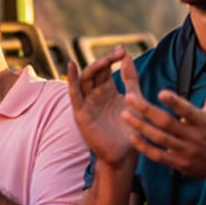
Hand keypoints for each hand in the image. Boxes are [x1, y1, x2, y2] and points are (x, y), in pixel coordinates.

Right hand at [67, 48, 136, 165]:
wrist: (125, 154)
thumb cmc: (130, 130)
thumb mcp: (134, 100)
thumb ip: (131, 80)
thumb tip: (127, 56)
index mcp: (106, 91)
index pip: (105, 69)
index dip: (112, 58)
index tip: (123, 50)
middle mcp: (94, 96)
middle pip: (95, 72)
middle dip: (105, 60)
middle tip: (118, 52)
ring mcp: (86, 104)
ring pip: (85, 80)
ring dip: (94, 67)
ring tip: (106, 60)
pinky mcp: (81, 114)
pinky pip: (74, 95)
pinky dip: (71, 80)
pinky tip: (72, 67)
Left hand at [123, 50, 205, 178]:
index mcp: (204, 120)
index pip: (187, 111)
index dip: (175, 103)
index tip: (160, 92)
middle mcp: (194, 136)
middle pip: (167, 123)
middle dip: (147, 111)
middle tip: (128, 97)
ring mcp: (185, 151)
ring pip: (160, 139)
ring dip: (141, 127)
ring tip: (124, 114)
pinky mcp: (178, 163)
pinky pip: (158, 156)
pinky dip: (144, 147)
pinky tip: (131, 136)